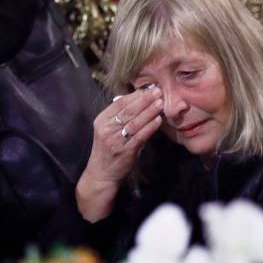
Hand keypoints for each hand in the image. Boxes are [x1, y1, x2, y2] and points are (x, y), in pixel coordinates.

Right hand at [75, 86, 163, 221]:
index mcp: (101, 120)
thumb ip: (119, 117)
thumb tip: (139, 100)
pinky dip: (150, 127)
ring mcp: (115, 140)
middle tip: (158, 91)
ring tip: (160, 103)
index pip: (119, 103)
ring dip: (149, 111)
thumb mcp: (107, 130)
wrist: (102, 173)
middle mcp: (106, 129)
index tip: (149, 89)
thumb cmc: (108, 149)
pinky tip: (158, 120)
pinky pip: (140, 136)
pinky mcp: (125, 151)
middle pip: (128, 111)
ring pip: (135, 122)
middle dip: (144, 100)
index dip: (135, 95)